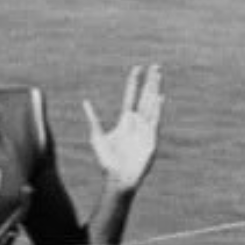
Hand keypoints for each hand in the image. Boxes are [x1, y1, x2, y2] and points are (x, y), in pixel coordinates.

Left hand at [82, 64, 163, 190]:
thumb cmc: (107, 160)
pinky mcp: (151, 139)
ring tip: (158, 76)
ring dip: (155, 90)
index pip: (131, 95)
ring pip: (151, 105)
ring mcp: (145, 129)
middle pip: (145, 97)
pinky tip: (159, 98)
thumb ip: (93, 119)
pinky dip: (157, 110)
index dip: (134, 81)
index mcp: (125, 120)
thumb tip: (85, 102)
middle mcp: (137, 122)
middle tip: (155, 66)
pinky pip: (154, 121)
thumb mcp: (97, 136)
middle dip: (150, 82)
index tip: (137, 68)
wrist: (117, 178)